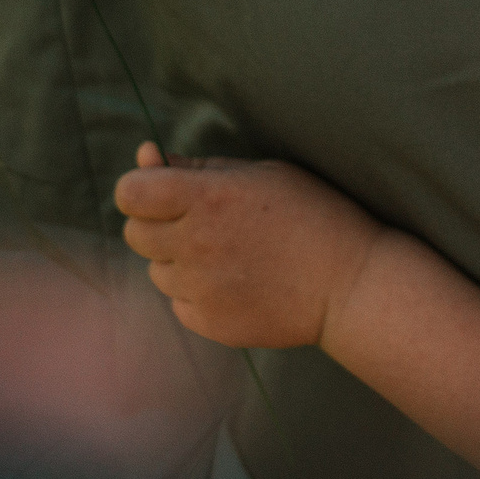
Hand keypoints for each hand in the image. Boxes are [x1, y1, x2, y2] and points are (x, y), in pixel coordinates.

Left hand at [116, 144, 387, 349]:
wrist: (350, 285)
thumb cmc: (312, 215)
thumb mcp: (261, 173)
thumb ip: (198, 166)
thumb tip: (146, 155)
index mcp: (207, 198)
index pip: (130, 192)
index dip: (139, 188)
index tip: (159, 191)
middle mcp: (196, 244)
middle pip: (134, 233)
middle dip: (155, 223)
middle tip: (198, 222)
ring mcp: (200, 288)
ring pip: (156, 271)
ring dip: (177, 260)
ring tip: (227, 255)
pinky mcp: (209, 323)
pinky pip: (178, 304)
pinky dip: (196, 293)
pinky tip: (235, 283)